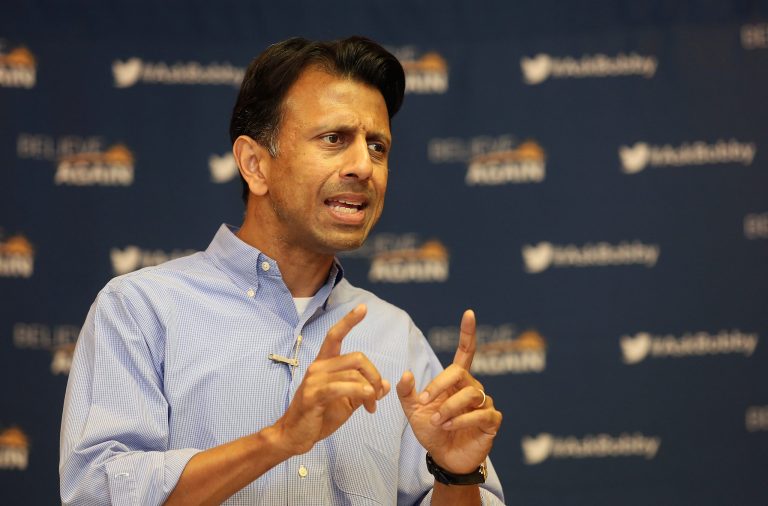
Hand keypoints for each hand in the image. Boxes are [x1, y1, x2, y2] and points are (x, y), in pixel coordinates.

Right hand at [274, 304, 390, 454]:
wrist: (295, 436)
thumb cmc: (320, 416)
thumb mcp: (346, 402)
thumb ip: (364, 390)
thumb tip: (385, 384)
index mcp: (325, 364)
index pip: (336, 335)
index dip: (349, 321)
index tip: (363, 307)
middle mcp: (318, 366)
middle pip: (357, 357)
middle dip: (374, 374)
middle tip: (377, 394)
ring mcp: (314, 379)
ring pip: (353, 373)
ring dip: (370, 391)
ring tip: (371, 406)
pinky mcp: (313, 394)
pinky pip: (341, 387)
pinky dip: (359, 391)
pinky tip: (367, 400)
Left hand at [396, 310, 501, 473]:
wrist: (443, 458)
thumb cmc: (432, 430)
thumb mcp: (413, 410)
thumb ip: (406, 392)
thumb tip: (406, 373)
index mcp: (455, 381)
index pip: (465, 351)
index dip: (467, 332)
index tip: (468, 313)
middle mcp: (472, 387)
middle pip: (459, 373)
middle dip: (439, 386)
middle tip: (426, 403)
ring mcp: (484, 403)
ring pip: (470, 394)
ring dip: (450, 408)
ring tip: (438, 422)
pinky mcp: (492, 420)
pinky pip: (481, 413)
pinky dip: (462, 420)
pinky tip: (450, 428)